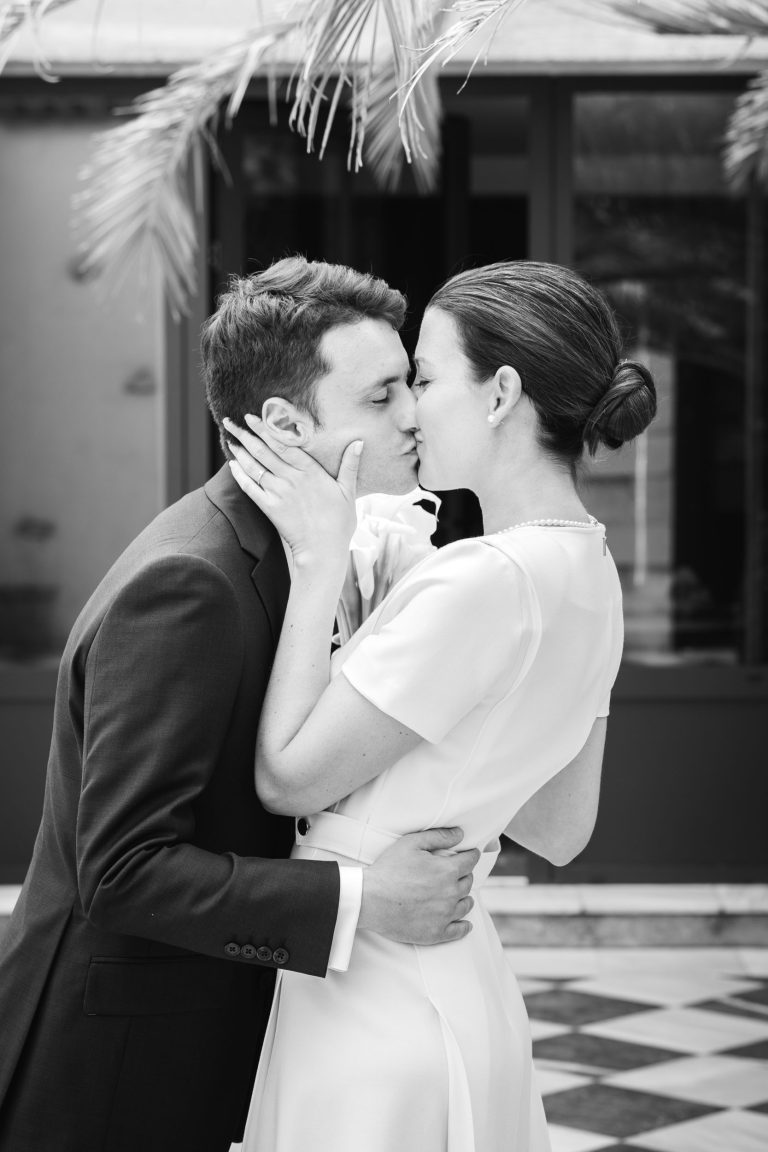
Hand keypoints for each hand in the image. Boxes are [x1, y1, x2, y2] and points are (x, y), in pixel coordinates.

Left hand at [223, 415, 362, 567]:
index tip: (253, 417)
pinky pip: (250, 488)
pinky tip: (232, 464)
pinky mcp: (270, 508)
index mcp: (311, 471)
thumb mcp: (348, 492)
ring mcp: (279, 493)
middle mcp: (292, 479)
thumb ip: (350, 466)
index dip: (266, 429)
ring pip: (255, 467)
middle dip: (246, 434)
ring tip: (230, 438)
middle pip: (264, 451)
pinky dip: (240, 475)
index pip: (284, 444)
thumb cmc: (339, 523)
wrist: (323, 551)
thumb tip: (358, 442)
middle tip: (230, 421)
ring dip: (240, 451)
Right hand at [360, 828, 479, 944]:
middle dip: (464, 874)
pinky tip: (465, 923)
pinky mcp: (436, 933)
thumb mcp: (411, 843)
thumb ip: (438, 836)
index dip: (471, 855)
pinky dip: (464, 926)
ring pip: (466, 905)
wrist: (369, 899)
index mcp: (446, 871)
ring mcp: (444, 915)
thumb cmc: (388, 869)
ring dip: (464, 897)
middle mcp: (450, 894)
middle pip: (468, 882)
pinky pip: (459, 930)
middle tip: (457, 872)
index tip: (470, 854)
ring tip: (458, 894)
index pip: (470, 861)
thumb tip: (460, 834)